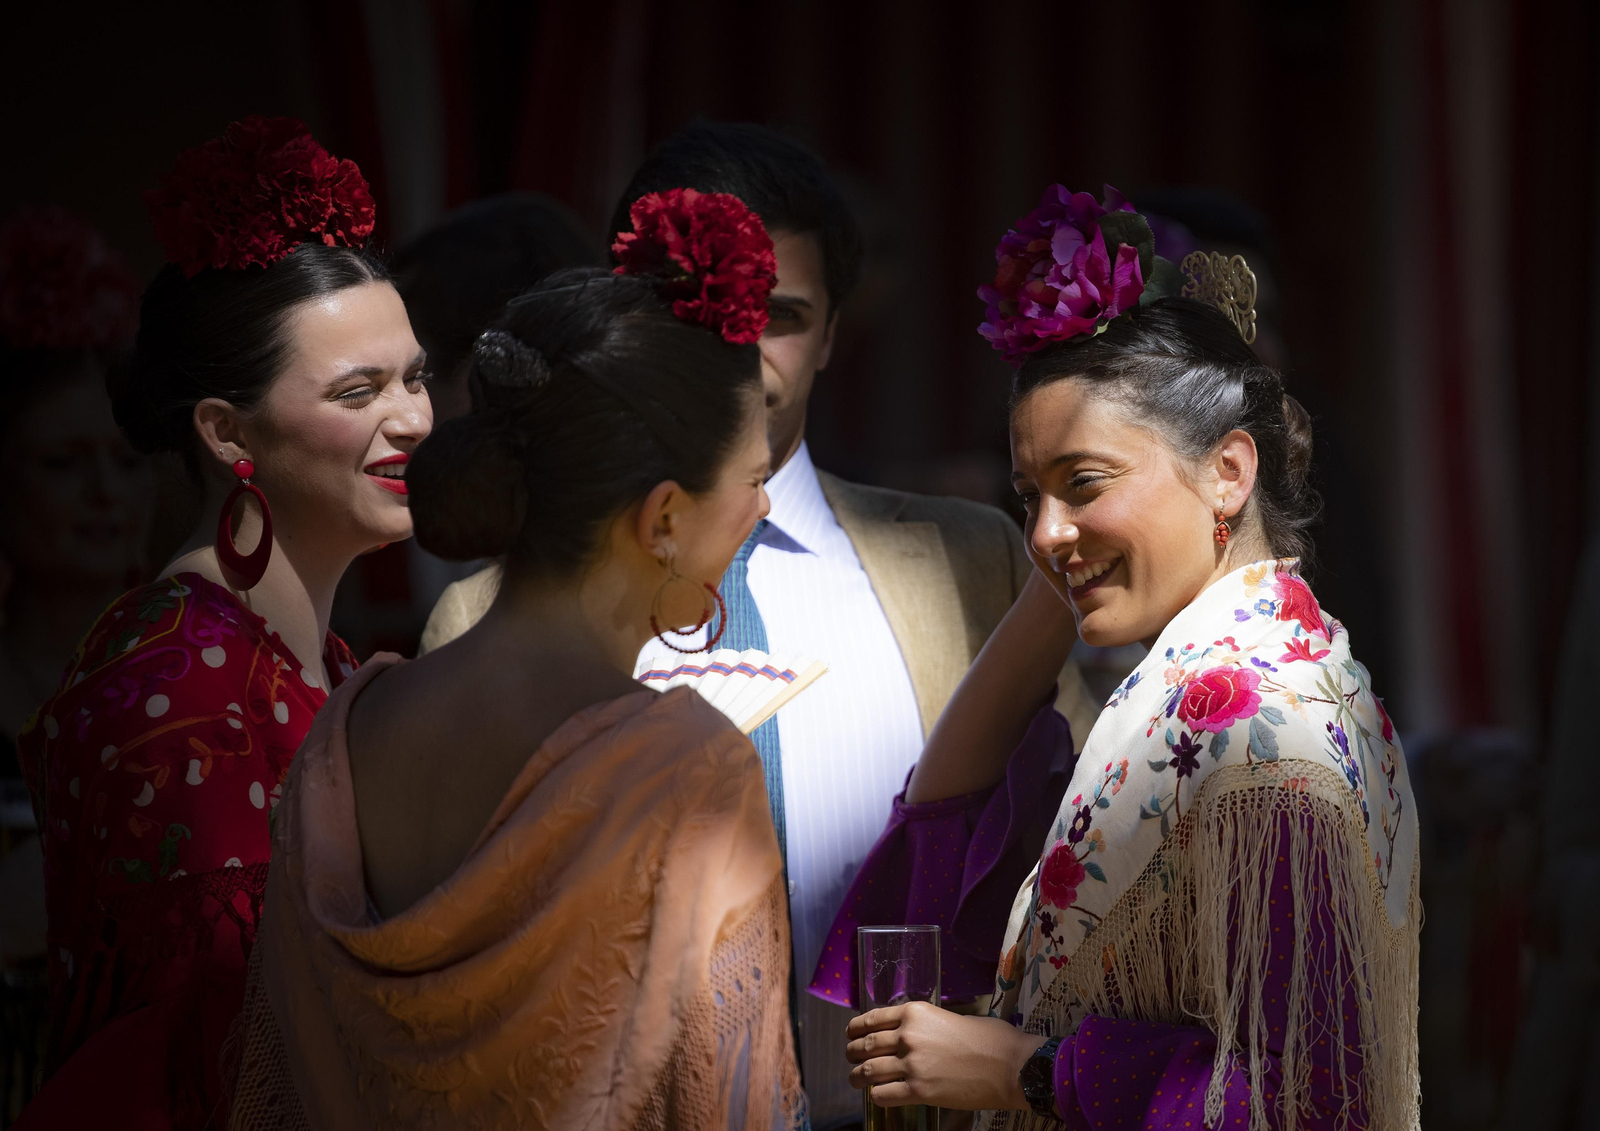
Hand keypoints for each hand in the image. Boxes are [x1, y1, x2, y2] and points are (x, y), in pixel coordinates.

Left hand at [845, 1001, 1038, 1111]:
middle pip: (865, 1045)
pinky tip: (879, 1096)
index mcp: (915, 1012)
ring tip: (856, 1080)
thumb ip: (927, 1025)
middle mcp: (908, 1035)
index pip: (872, 1019)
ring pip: (868, 1071)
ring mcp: (911, 1064)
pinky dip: (877, 1096)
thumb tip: (914, 1035)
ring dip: (857, 1077)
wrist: (1011, 1065)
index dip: (856, 1028)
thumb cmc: (991, 1039)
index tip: (850, 1034)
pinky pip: (883, 1095)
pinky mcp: (919, 1091)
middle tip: (851, 1058)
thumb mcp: (952, 1017)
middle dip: (853, 1053)